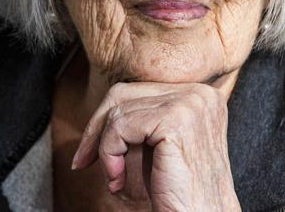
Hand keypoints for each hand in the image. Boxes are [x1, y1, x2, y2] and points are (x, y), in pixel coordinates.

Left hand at [71, 82, 240, 210]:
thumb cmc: (180, 195)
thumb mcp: (161, 149)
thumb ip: (144, 120)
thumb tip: (104, 108)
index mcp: (201, 96)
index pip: (139, 89)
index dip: (108, 119)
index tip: (91, 151)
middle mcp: (200, 93)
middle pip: (125, 93)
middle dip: (98, 127)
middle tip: (83, 160)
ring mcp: (190, 103)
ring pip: (119, 110)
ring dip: (105, 148)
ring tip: (114, 179)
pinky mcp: (175, 120)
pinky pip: (120, 126)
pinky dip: (109, 154)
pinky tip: (118, 181)